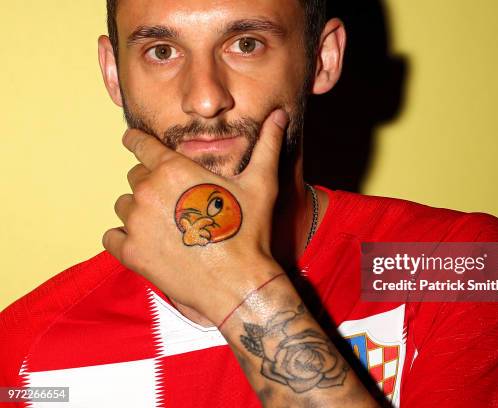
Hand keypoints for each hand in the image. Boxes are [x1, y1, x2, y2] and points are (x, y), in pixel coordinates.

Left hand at [103, 109, 288, 325]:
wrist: (238, 284)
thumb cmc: (249, 231)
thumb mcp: (261, 184)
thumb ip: (267, 145)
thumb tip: (280, 114)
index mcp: (173, 169)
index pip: (139, 143)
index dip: (137, 140)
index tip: (134, 141)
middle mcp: (147, 191)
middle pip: (135, 176)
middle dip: (151, 183)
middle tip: (176, 201)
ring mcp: (135, 223)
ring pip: (125, 206)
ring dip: (139, 211)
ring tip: (166, 225)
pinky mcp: (130, 252)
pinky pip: (112, 237)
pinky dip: (125, 238)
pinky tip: (149, 244)